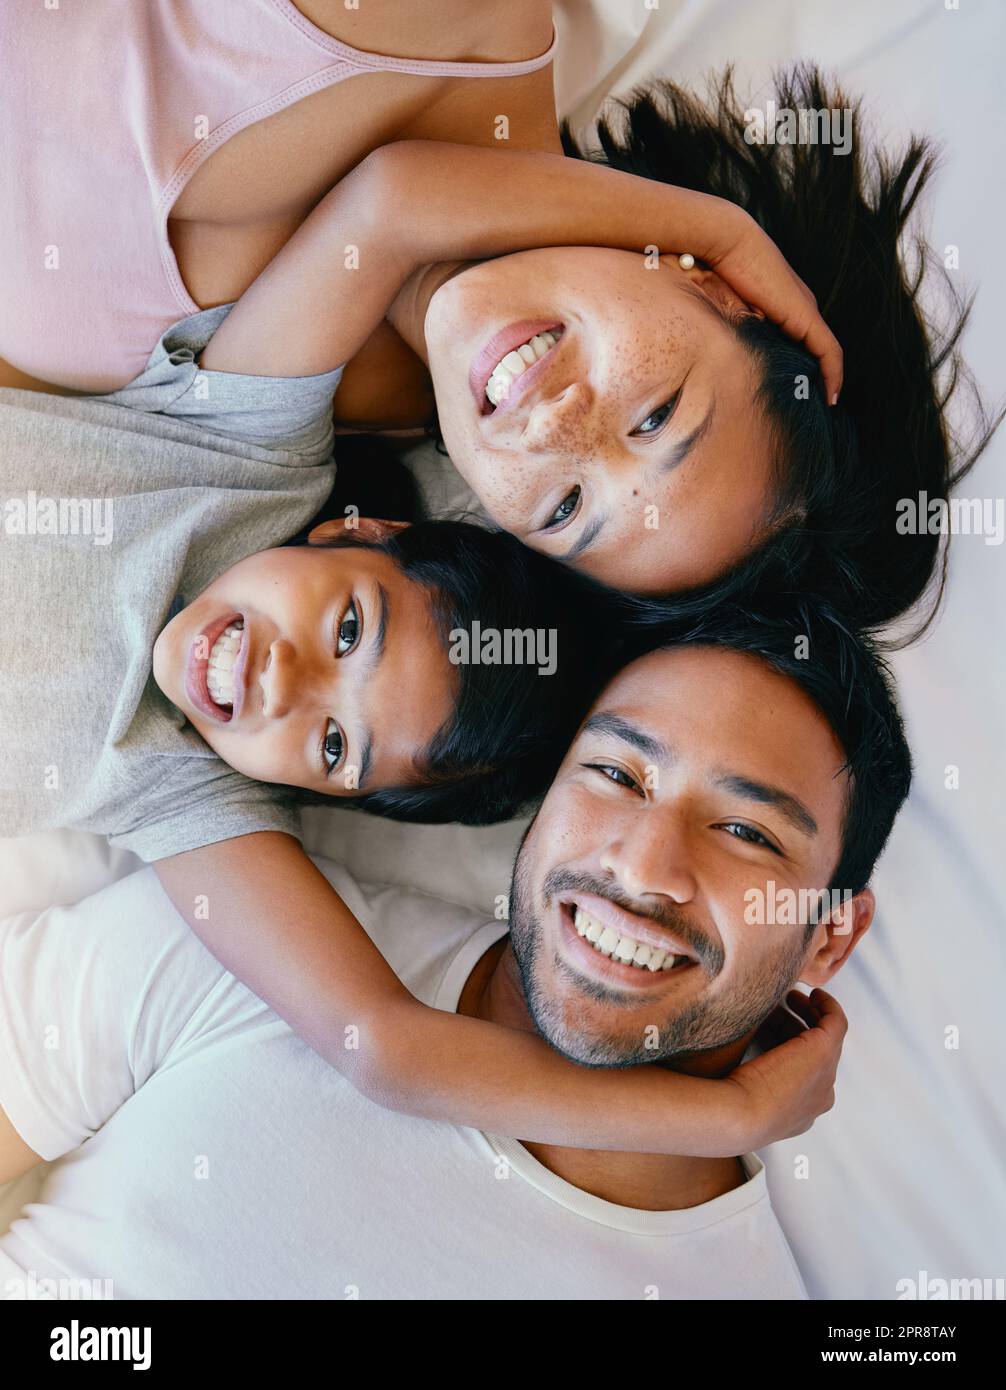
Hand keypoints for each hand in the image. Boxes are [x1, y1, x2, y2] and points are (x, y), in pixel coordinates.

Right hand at [693, 201, 843, 403]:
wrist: (724, 241)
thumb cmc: (712, 267)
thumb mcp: (721, 305)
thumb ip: (729, 326)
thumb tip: (720, 354)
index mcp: (780, 303)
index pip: (798, 338)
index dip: (799, 364)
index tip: (795, 389)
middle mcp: (798, 306)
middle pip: (812, 347)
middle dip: (812, 376)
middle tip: (807, 404)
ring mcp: (804, 310)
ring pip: (822, 352)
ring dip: (822, 379)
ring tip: (820, 404)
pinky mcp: (806, 316)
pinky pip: (828, 352)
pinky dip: (833, 374)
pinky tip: (831, 397)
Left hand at [723, 987, 846, 1149]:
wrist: (738, 1115)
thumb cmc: (726, 1105)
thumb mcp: (737, 1093)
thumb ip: (740, 1080)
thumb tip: (727, 1050)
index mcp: (797, 1113)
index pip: (797, 1072)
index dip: (785, 1045)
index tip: (770, 1025)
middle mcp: (818, 1097)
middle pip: (812, 1053)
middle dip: (798, 1027)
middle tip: (783, 1006)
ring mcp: (825, 1075)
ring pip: (825, 1037)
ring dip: (810, 1014)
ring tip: (790, 997)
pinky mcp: (825, 1052)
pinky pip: (835, 1022)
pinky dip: (827, 1005)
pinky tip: (812, 993)